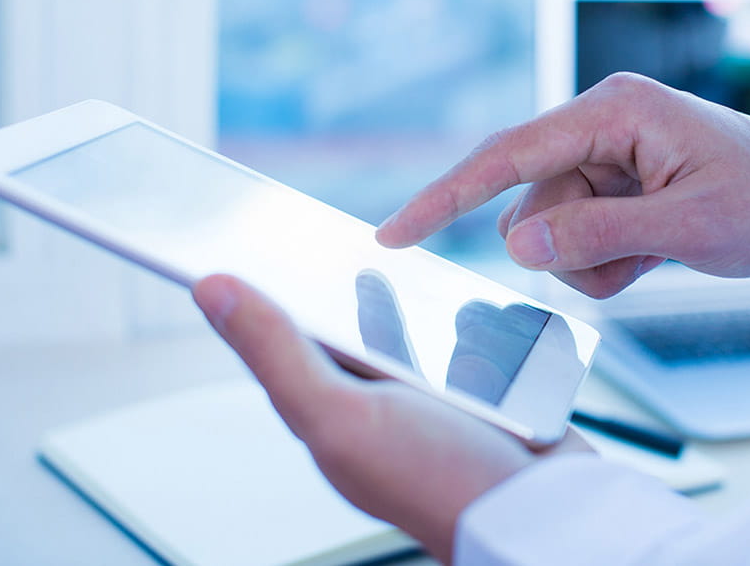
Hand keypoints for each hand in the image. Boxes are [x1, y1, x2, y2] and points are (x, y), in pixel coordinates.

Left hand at [193, 274, 591, 564]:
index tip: (245, 235)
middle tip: (326, 238)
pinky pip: (461, 341)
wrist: (540, 513)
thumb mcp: (339, 413)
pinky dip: (463, 322)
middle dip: (334, 285)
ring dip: (405, 301)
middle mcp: (372, 410)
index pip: (281, 341)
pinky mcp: (478, 396)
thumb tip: (209, 287)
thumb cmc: (436, 481)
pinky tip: (467, 309)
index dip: (261, 291)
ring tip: (393, 266)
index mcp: (327, 417)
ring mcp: (427, 404)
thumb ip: (275, 352)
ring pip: (404, 332)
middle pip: (343, 329)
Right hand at [376, 72, 749, 298]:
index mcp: (613, 110)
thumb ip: (600, 234)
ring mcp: (605, 158)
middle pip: (529, 205)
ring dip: (593, 262)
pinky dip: (606, 264)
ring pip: (548, 231)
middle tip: (644, 254)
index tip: (392, 234)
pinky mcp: (614, 188)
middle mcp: (599, 124)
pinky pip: (575, 242)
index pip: (508, 155)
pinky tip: (656, 253)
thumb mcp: (691, 225)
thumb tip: (515, 243)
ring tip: (658, 252)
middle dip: (573, 249)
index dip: (445, 196)